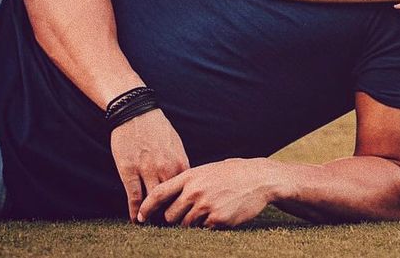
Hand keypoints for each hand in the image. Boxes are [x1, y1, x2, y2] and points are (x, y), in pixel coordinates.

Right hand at [110, 108, 189, 221]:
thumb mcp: (175, 142)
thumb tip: (185, 179)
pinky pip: (133, 197)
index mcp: (179, 161)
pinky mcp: (129, 171)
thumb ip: (179, 162)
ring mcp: (146, 171)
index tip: (182, 212)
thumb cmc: (157, 126)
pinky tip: (135, 219)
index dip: (183, 203)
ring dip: (151, 214)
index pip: (185, 191)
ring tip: (150, 222)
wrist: (136, 112)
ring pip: (152, 201)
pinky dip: (134, 211)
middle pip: (170, 200)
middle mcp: (165, 168)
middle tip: (167, 223)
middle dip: (169, 213)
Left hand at [138, 157, 273, 227]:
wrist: (259, 178)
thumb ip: (190, 182)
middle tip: (187, 214)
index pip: (160, 193)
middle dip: (175, 219)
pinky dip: (208, 226)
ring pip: (186, 225)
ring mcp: (205, 206)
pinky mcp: (217, 220)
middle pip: (170, 216)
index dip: (147, 207)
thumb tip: (171, 197)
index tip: (140, 218)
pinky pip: (203, 230)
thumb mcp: (208, 170)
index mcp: (191, 176)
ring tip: (208, 211)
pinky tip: (220, 214)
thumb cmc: (233, 173)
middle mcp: (195, 191)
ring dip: (193, 223)